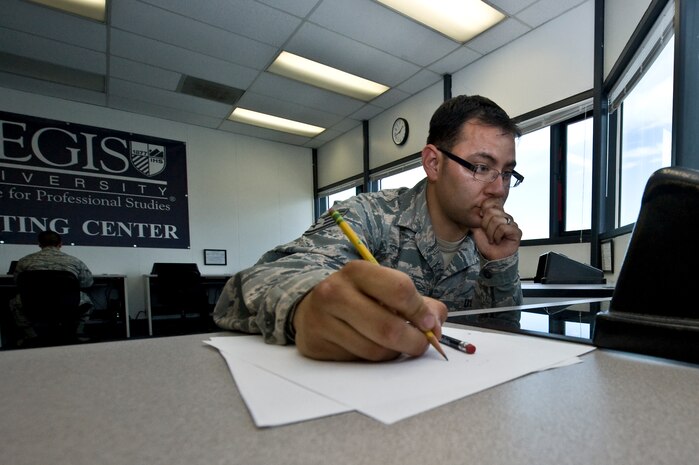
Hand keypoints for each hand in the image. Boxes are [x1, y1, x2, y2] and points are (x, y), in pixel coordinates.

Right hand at [293, 260, 447, 360]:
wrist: (311, 307)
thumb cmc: (357, 298)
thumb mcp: (384, 288)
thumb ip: (419, 303)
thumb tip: (437, 324)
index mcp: (357, 271)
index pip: (399, 289)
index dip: (421, 311)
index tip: (430, 323)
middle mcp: (335, 292)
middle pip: (388, 327)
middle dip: (414, 341)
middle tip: (422, 344)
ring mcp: (322, 320)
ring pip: (375, 350)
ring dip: (393, 353)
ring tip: (393, 344)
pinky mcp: (316, 345)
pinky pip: (358, 361)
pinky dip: (373, 360)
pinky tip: (370, 346)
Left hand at [471, 198, 521, 259]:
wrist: (492, 257)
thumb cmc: (486, 243)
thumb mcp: (477, 228)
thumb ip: (476, 218)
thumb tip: (476, 209)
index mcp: (497, 214)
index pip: (490, 202)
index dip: (483, 213)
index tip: (482, 224)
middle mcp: (505, 216)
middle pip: (491, 211)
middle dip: (486, 225)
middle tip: (488, 234)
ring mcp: (512, 223)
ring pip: (497, 220)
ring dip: (491, 233)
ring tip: (493, 239)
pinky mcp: (516, 231)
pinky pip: (503, 228)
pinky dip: (497, 236)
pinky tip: (498, 241)